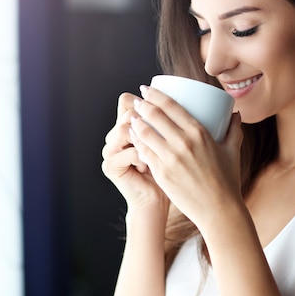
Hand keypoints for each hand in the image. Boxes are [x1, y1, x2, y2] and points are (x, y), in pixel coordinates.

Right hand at [101, 92, 168, 214]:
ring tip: (154, 155)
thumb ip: (169, 120)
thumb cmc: (170, 171)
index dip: (144, 102)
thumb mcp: (170, 141)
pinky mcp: (110, 165)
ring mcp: (110, 149)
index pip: (127, 100)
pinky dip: (143, 158)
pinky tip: (148, 166)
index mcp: (127, 125)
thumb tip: (184, 94)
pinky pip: (128, 151)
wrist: (158, 201)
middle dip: (146, 122)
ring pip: (125, 128)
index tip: (165, 116)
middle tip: (163, 139)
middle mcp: (115, 134)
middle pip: (127, 112)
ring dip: (145, 140)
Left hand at [129, 85, 243, 230]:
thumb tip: (235, 113)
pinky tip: (134, 139)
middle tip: (137, 102)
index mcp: (199, 133)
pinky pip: (144, 153)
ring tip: (132, 119)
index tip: (147, 89)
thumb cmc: (227, 180)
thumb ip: (234, 129)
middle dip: (142, 105)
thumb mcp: (232, 150)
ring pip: (145, 134)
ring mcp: (170, 159)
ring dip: (135, 123)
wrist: (219, 210)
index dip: (155, 95)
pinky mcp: (161, 174)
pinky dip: (137, 143)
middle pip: (154, 116)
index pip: (171, 106)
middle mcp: (183, 143)